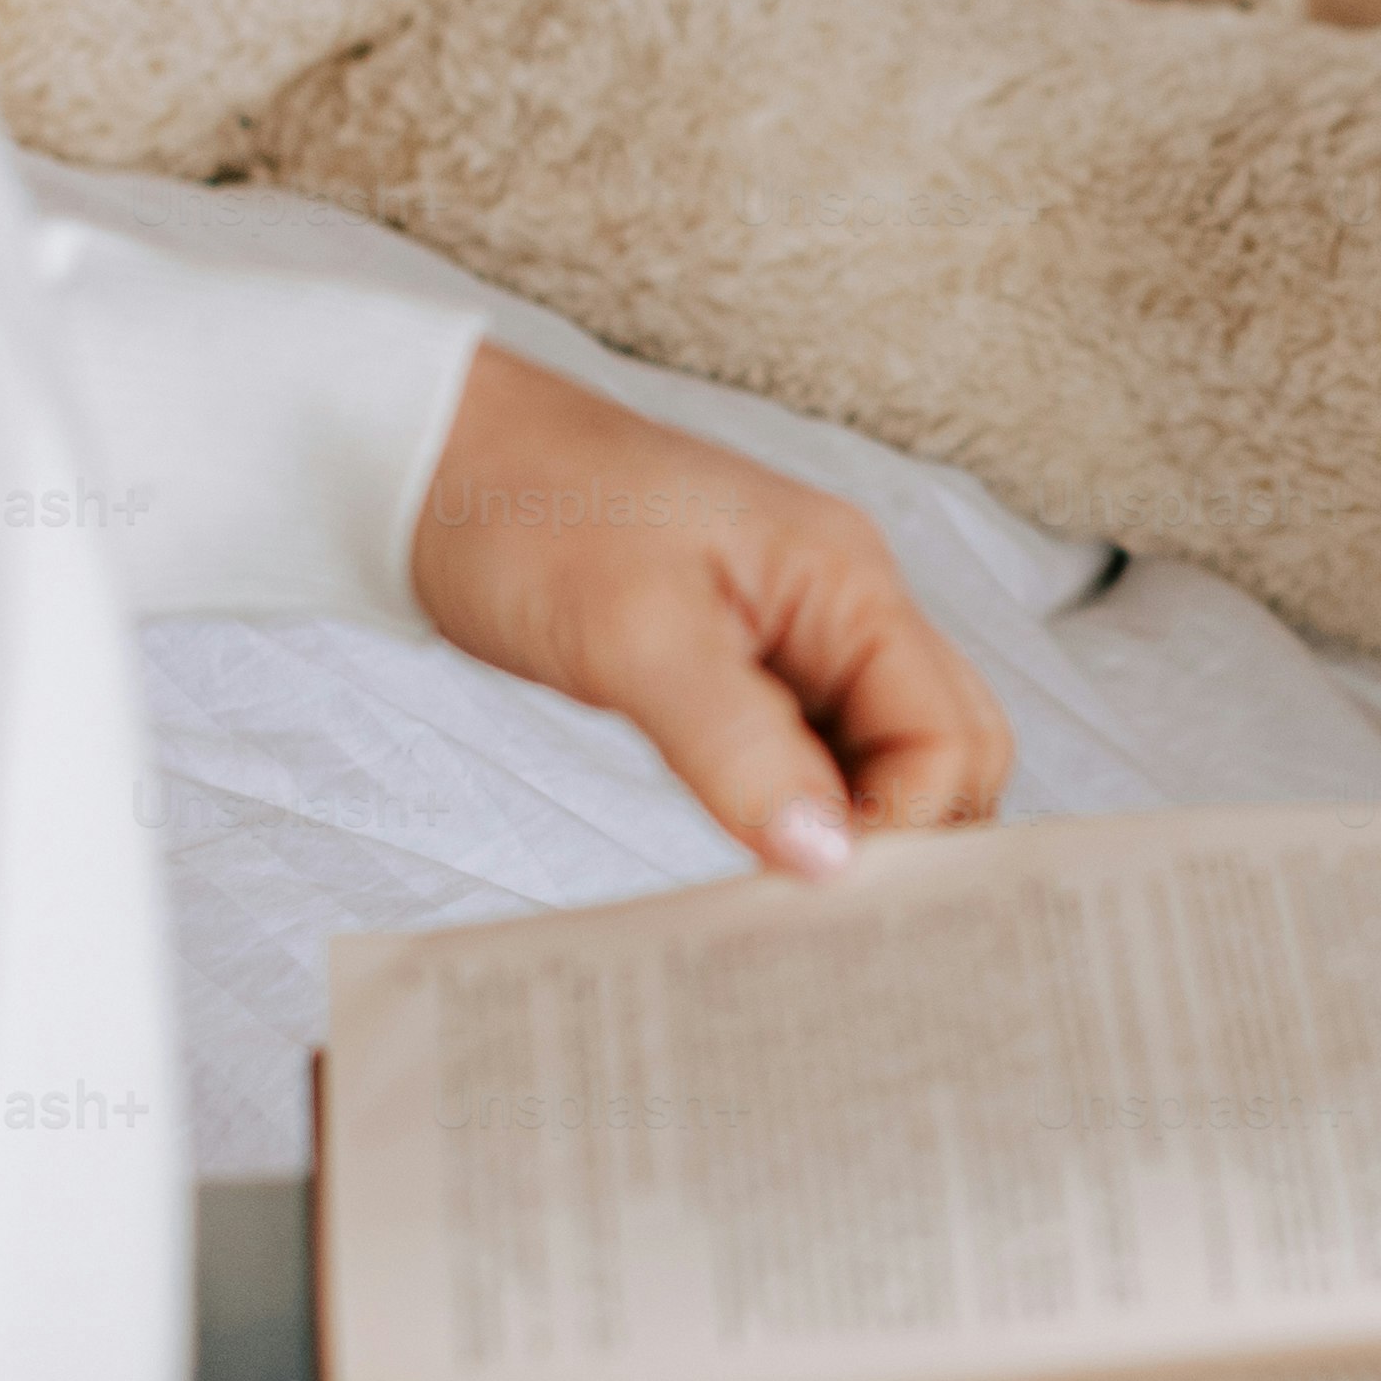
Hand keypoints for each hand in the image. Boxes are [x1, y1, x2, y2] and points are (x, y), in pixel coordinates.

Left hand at [405, 345, 1011, 875]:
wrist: (431, 458)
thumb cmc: (526, 511)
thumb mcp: (633, 637)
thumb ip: (741, 749)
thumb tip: (829, 860)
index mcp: (846, 579)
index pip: (949, 735)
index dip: (907, 827)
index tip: (828, 898)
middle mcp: (843, 605)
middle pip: (947, 749)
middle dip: (912, 837)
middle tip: (834, 922)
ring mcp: (795, 636)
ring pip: (883, 760)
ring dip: (855, 833)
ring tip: (794, 909)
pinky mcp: (742, 665)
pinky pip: (812, 756)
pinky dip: (801, 814)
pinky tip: (757, 862)